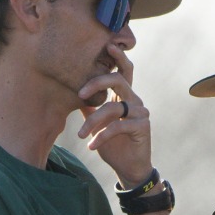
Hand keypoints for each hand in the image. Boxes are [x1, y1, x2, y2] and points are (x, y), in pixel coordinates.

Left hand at [78, 43, 152, 186]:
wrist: (129, 168)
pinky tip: (91, 146)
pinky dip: (101, 136)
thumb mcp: (97, 124)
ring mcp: (141, 113)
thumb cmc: (113, 145)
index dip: (118, 58)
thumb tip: (72, 92)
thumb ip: (89, 107)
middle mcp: (135, 101)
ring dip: (93, 121)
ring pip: (112, 107)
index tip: (108, 46)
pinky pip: (117, 127)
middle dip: (97, 82)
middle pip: (118, 80)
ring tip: (81, 134)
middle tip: (80, 93)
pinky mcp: (142, 127)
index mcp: (125, 96)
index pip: (124, 71)